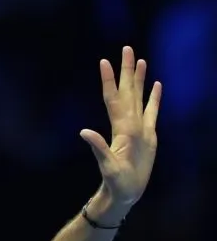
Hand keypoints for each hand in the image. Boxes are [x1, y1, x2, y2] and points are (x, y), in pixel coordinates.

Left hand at [80, 46, 161, 207]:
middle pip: (127, 91)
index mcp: (120, 128)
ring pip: (139, 98)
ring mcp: (138, 128)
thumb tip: (83, 132)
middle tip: (126, 48)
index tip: (104, 61)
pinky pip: (152, 112)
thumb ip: (97, 147)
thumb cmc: (115, 182)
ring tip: (141, 60)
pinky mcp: (149, 136)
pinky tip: (157, 85)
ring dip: (139, 80)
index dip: (109, 81)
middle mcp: (128, 124)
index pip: (113, 98)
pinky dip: (154, 98)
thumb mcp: (107, 165)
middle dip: (126, 71)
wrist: (125, 192)